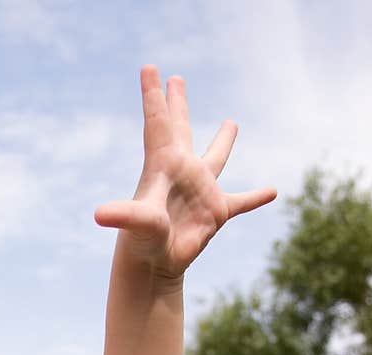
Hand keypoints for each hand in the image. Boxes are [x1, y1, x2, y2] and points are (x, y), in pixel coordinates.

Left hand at [94, 66, 275, 279]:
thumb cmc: (142, 242)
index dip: (153, 95)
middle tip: (176, 78)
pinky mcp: (215, 213)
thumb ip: (124, 214)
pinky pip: (241, 201)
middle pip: (180, 129)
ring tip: (231, 122)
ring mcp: (200, 191)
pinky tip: (272, 190)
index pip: (158, 122)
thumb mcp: (138, 222)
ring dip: (223, 141)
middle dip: (177, 104)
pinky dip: (256, 197)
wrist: (154, 268)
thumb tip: (99, 214)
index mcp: (164, 165)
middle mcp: (182, 172)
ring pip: (215, 158)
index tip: (148, 67)